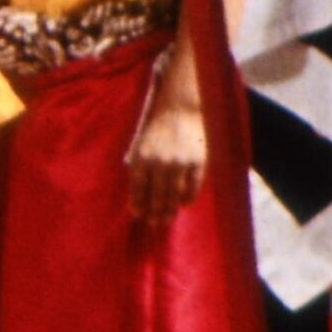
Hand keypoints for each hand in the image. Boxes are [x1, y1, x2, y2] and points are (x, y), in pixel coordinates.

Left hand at [127, 92, 215, 224]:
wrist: (181, 107)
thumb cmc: (157, 125)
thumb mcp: (139, 141)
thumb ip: (135, 162)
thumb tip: (134, 187)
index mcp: (142, 157)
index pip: (138, 187)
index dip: (138, 203)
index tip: (137, 215)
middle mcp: (159, 162)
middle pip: (156, 195)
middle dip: (154, 212)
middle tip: (154, 225)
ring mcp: (179, 163)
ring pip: (174, 194)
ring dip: (169, 209)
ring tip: (166, 220)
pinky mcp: (197, 161)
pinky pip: (192, 185)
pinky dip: (188, 197)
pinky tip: (184, 204)